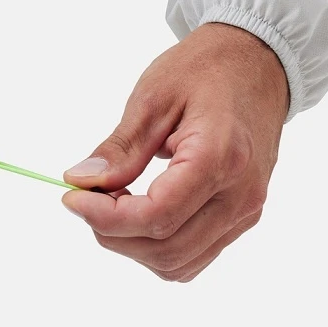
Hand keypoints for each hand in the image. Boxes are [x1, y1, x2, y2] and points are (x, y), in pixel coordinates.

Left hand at [59, 22, 289, 281]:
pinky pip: (193, 255)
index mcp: (220, 158)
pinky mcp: (241, 217)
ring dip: (131, 244)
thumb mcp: (153, 97)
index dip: (105, 216)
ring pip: (178, 263)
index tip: (71, 196)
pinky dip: (155, 246)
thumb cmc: (206, 71)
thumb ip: (120, 147)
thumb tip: (81, 181)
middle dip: (111, 232)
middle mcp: (240, 195)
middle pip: (165, 248)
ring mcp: (245, 211)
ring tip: (110, 201)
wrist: (256, 64)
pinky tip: (136, 211)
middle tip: (85, 195)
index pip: (157, 215)